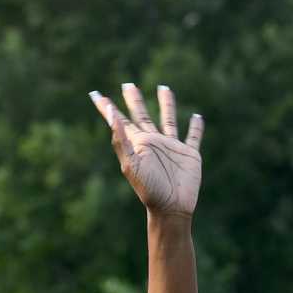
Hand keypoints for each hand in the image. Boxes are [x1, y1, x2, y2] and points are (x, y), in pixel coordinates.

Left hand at [89, 83, 202, 219]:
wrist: (171, 208)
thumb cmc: (149, 189)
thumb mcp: (131, 164)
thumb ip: (121, 139)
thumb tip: (110, 114)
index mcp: (137, 143)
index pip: (119, 121)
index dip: (107, 108)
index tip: (95, 95)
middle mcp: (153, 142)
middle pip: (142, 115)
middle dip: (134, 100)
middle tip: (128, 84)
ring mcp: (171, 147)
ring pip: (168, 119)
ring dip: (166, 104)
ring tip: (164, 87)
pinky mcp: (189, 154)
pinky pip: (193, 137)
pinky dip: (196, 127)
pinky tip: (197, 117)